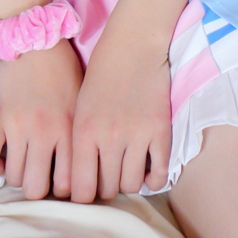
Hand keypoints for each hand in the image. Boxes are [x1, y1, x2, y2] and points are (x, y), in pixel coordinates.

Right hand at [0, 38, 82, 198]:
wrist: (33, 38)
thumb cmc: (63, 68)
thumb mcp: (83, 102)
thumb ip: (82, 135)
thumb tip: (87, 167)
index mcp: (70, 129)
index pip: (68, 184)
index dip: (64, 192)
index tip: (61, 184)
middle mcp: (44, 133)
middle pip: (37, 189)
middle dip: (38, 188)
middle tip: (40, 178)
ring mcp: (17, 128)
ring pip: (14, 178)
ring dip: (17, 176)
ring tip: (21, 166)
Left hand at [71, 21, 171, 201]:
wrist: (133, 42)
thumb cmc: (101, 71)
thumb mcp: (78, 106)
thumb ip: (78, 142)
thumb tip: (77, 178)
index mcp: (83, 131)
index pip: (80, 188)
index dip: (82, 196)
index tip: (86, 190)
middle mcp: (108, 137)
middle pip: (107, 189)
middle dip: (106, 188)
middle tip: (107, 177)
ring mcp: (136, 135)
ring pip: (132, 185)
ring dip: (128, 181)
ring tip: (126, 170)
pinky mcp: (160, 131)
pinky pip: (159, 174)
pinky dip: (154, 180)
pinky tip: (149, 172)